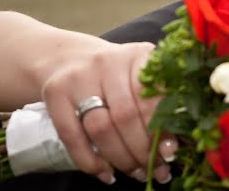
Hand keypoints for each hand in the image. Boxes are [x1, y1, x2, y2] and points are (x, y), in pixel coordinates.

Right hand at [41, 41, 174, 184]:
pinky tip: (105, 173)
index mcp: (139, 55)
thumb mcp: (141, 76)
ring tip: (134, 173)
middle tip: (154, 170)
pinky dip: (89, 161)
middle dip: (142, 149)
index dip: (162, 128)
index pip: (154, 96)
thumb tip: (173, 147)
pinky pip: (71, 136)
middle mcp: (109, 61)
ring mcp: (79, 77)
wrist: (69, 58)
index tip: (171, 153)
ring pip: (100, 127)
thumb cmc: (117, 74)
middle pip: (126, 114)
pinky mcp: (54, 93)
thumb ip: (160, 103)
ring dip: (120, 158)